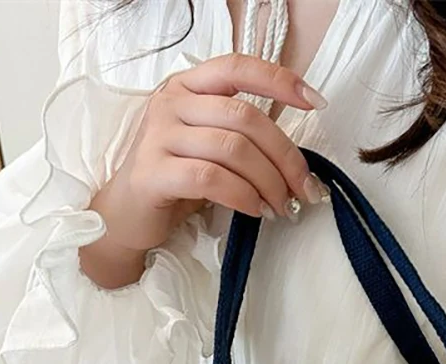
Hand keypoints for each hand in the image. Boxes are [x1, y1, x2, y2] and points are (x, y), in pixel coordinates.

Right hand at [80, 54, 328, 287]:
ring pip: (233, 149)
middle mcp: (171, 102)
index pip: (238, 66)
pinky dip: (243, 196)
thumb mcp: (211, 147)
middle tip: (305, 191)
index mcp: (189, 86)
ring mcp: (159, 135)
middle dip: (285, 157)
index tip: (317, 102)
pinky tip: (256, 211)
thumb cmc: (177, 180)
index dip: (280, 80)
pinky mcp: (152, 172)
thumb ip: (243, 137)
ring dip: (269, 183)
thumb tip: (299, 164)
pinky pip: (211, 178)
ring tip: (282, 208)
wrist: (128, 215)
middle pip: (245, 117)